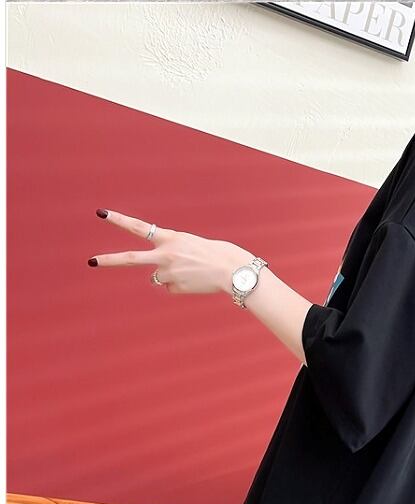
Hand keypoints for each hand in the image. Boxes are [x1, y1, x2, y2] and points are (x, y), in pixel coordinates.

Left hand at [88, 208, 253, 295]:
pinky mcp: (175, 288)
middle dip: (109, 261)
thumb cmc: (216, 254)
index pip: (139, 227)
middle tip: (90, 262)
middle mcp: (165, 255)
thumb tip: (156, 279)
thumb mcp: (191, 244)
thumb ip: (171, 254)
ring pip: (157, 278)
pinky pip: (172, 288)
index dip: (119, 220)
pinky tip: (195, 282)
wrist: (232, 270)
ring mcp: (168, 273)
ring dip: (169, 276)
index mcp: (170, 238)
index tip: (102, 214)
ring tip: (191, 273)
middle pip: (131, 259)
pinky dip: (182, 286)